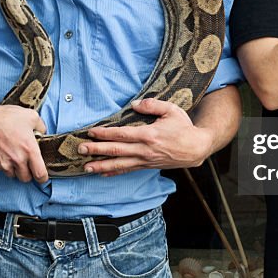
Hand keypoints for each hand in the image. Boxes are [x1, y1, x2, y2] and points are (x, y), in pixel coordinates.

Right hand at [0, 101, 47, 182]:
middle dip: (27, 173)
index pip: (40, 174)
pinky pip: (0, 170)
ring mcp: (3, 164)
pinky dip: (1, 164)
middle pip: (26, 178)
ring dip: (14, 169)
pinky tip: (0, 152)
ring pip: (13, 175)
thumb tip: (43, 133)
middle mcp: (17, 160)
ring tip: (11, 155)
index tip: (42, 177)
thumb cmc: (6, 117)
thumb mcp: (31, 116)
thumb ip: (41, 127)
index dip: (42, 178)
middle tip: (26, 163)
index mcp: (29, 149)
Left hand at [79, 97, 213, 176]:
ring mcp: (145, 160)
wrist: (197, 148)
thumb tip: (134, 103)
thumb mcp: (171, 110)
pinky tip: (103, 174)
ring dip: (101, 166)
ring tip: (86, 167)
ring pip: (119, 164)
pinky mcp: (147, 166)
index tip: (91, 131)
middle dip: (96, 150)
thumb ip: (152, 105)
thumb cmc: (184, 127)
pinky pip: (127, 170)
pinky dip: (114, 172)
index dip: (105, 133)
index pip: (122, 134)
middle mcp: (145, 150)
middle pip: (116, 150)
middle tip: (80, 149)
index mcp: (149, 135)